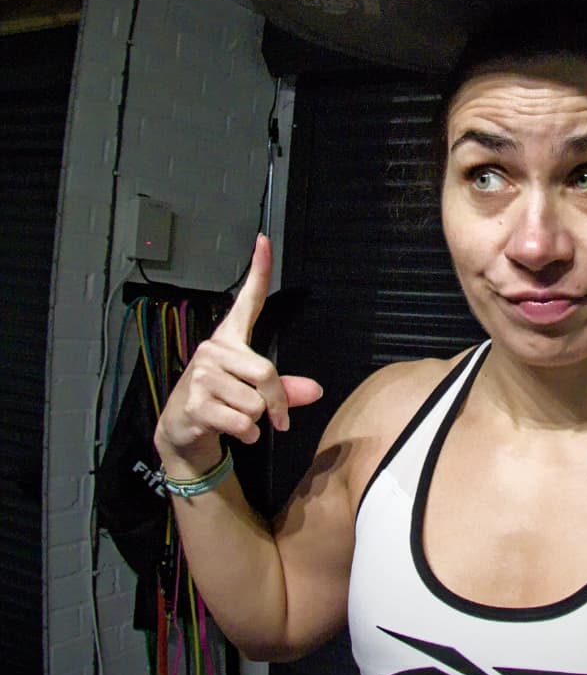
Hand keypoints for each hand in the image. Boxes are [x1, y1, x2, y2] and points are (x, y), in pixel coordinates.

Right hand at [154, 235, 322, 468]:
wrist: (182, 428)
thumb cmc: (221, 401)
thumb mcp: (253, 392)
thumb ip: (285, 390)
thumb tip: (316, 391)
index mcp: (230, 339)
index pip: (247, 300)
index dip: (258, 271)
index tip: (264, 240)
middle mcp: (214, 349)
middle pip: (266, 373)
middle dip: (277, 403)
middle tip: (277, 419)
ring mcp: (202, 374)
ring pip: (255, 403)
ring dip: (255, 420)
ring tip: (235, 417)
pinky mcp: (195, 402)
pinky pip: (242, 422)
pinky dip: (246, 434)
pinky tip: (230, 430)